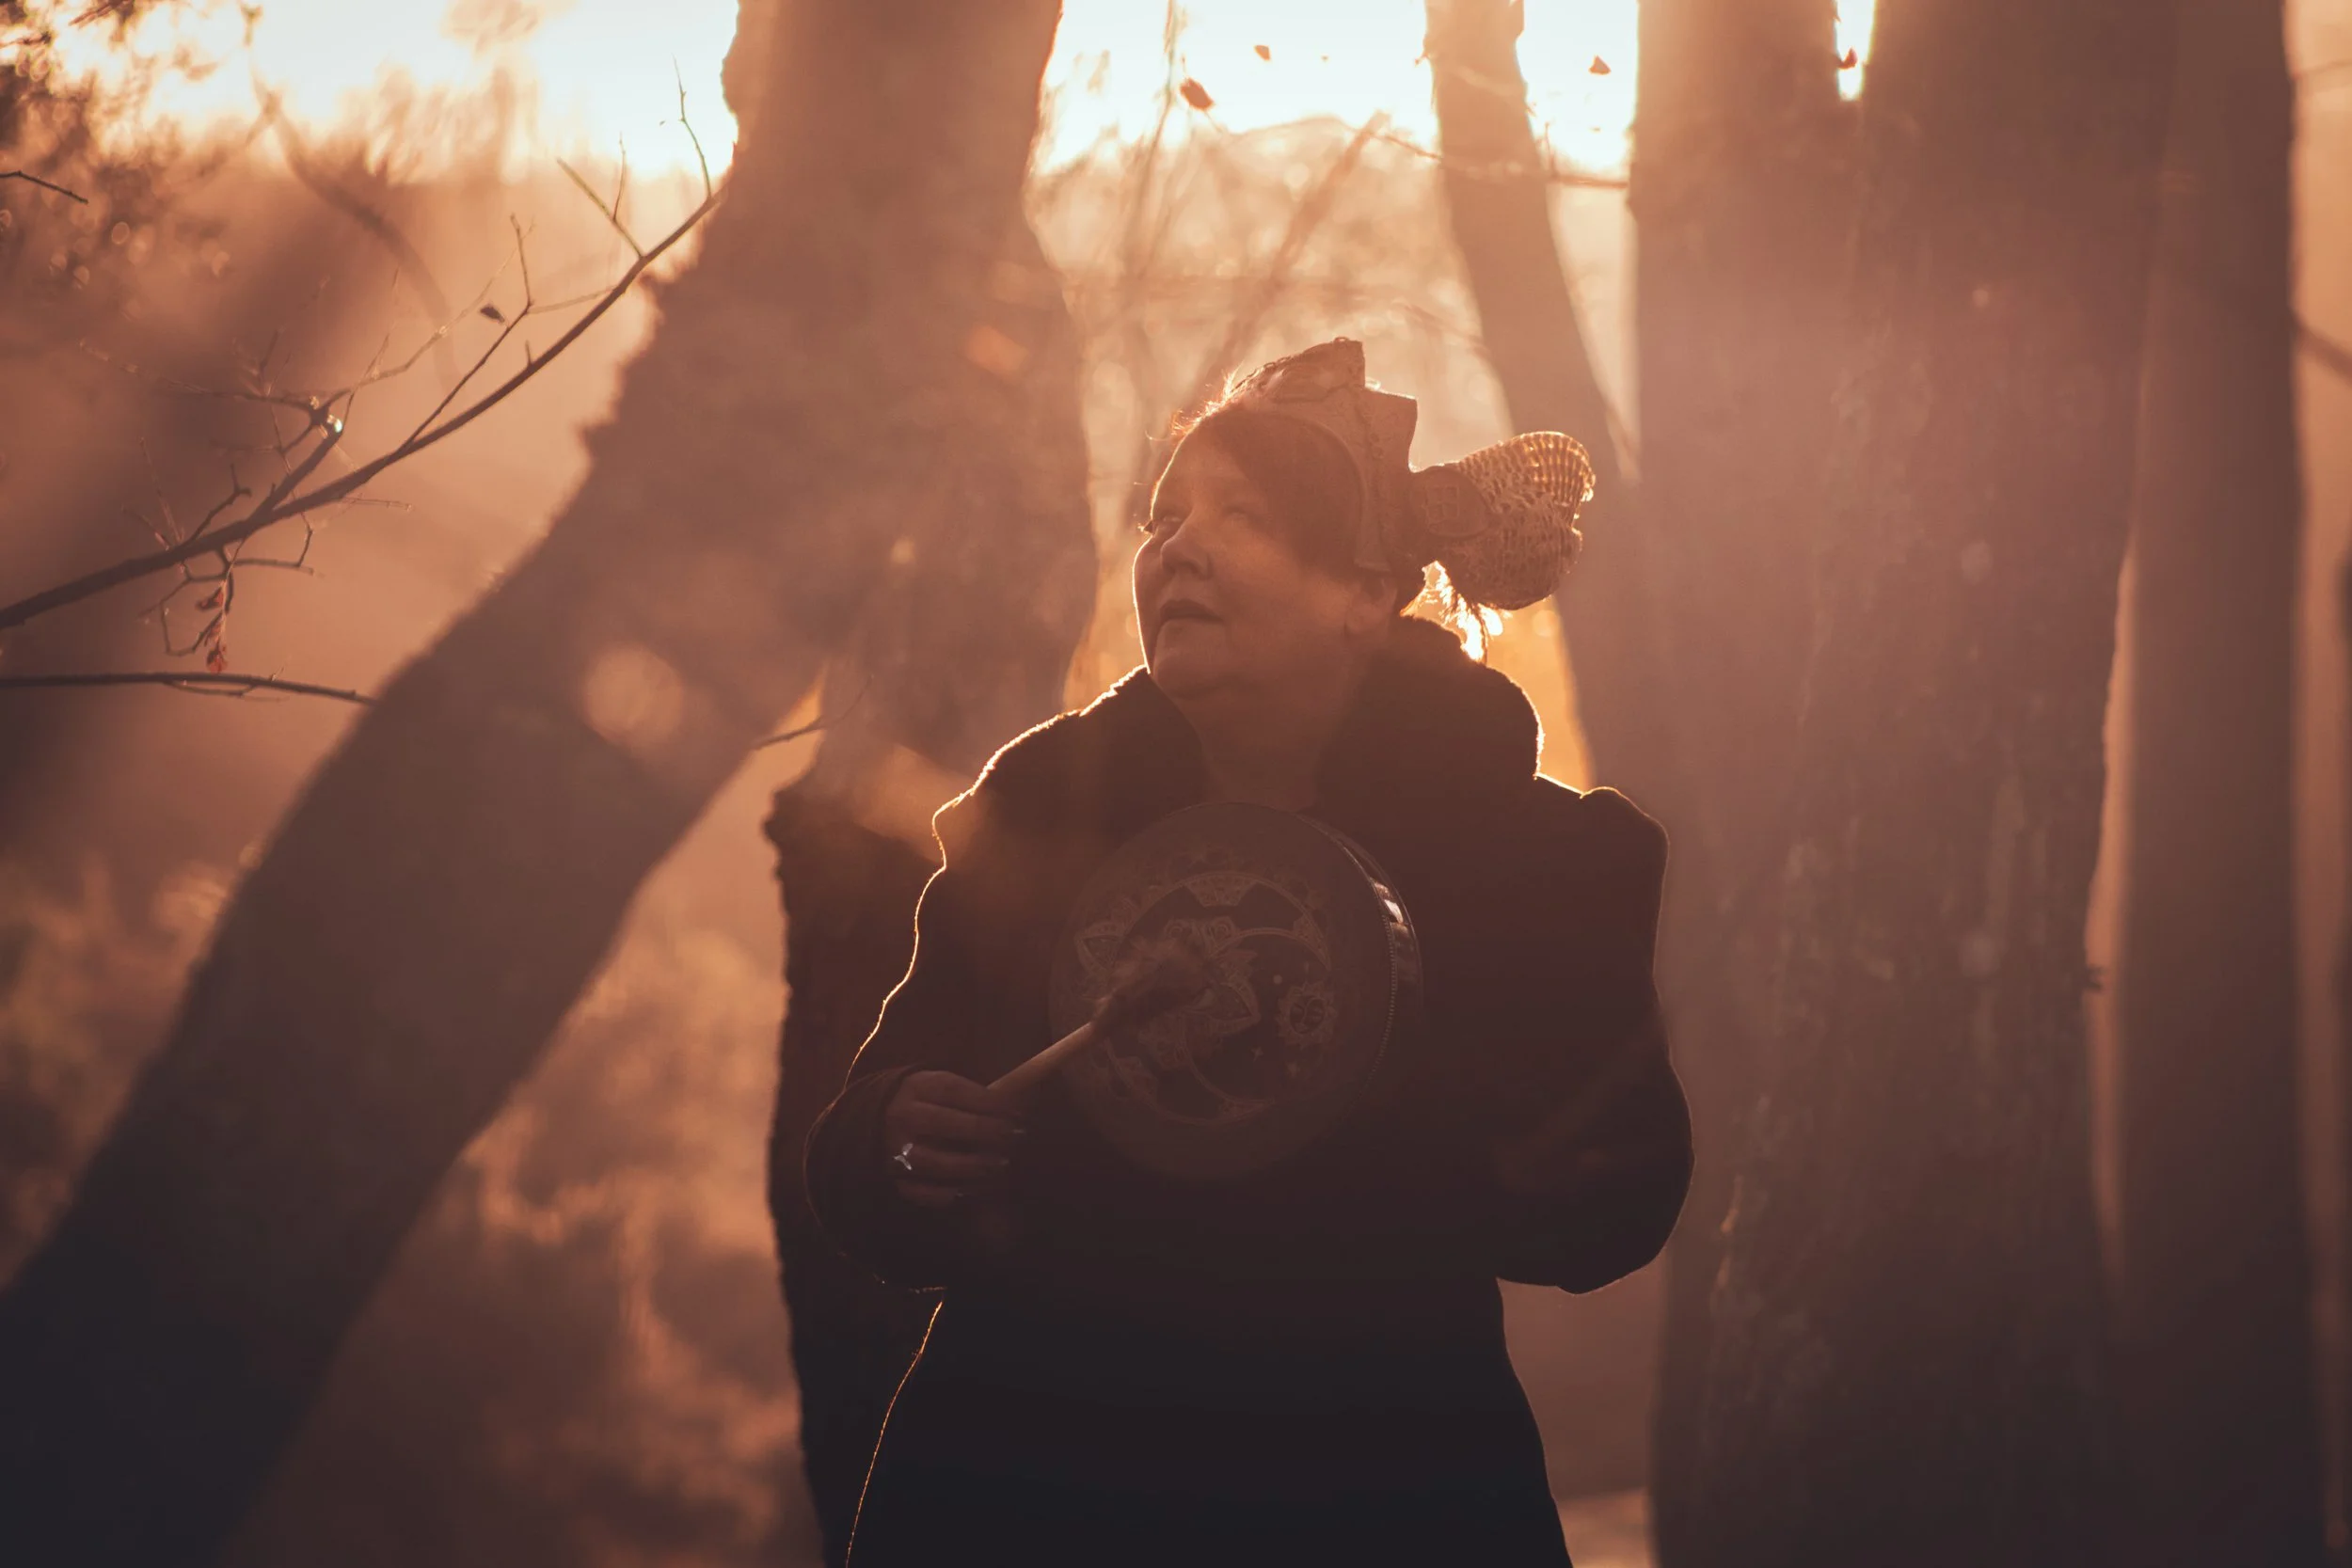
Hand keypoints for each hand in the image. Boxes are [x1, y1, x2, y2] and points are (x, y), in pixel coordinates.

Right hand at [882, 1070, 1020, 1208]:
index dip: (988, 1102)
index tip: (1016, 1113)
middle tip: (1014, 1137)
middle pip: (942, 1123)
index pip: (953, 1090)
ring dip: (969, 1165)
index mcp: (917, 1087)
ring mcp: (894, 1149)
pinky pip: (918, 1190)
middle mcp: (903, 1116)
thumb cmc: (929, 1101)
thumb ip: (973, 1096)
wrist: (880, 1117)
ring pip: (931, 1160)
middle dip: (983, 1131)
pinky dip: (945, 1194)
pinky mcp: (893, 1177)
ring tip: (999, 1165)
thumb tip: (1015, 1109)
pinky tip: (971, 1191)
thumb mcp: (943, 1086)